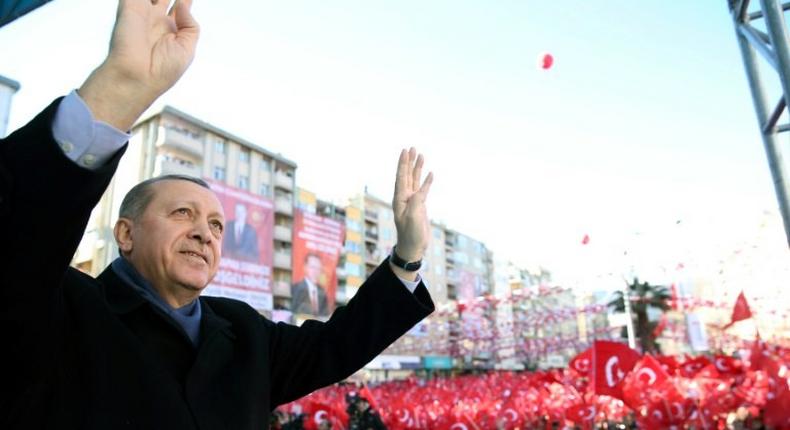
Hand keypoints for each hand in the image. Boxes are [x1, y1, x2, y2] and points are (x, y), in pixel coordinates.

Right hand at [79, 0, 199, 129]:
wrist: (136, 76)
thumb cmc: (162, 71)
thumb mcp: (187, 50)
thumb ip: (190, 26)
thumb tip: (182, 3)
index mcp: (171, 31)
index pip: (181, 8)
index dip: (185, 1)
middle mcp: (157, 21)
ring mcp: (142, 12)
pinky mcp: (128, 6)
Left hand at [392, 148, 433, 262]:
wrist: (413, 248)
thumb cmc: (410, 235)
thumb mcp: (412, 219)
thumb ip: (415, 203)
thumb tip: (419, 191)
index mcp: (400, 199)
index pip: (401, 177)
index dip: (403, 163)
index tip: (405, 151)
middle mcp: (404, 198)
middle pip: (407, 175)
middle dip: (409, 161)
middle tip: (411, 148)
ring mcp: (412, 201)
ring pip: (415, 180)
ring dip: (417, 168)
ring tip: (420, 155)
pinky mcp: (420, 206)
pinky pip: (423, 190)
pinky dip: (427, 181)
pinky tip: (430, 173)